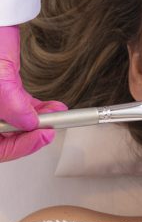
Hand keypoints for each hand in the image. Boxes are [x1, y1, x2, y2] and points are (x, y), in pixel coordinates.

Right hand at [0, 25, 66, 161]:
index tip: (42, 135)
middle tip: (50, 128)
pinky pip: (16, 109)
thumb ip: (12, 104)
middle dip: (29, 135)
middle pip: (3, 138)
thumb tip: (30, 124)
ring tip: (56, 114)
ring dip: (36, 122)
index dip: (18, 147)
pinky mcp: (3, 90)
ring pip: (13, 125)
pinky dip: (34, 110)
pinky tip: (49, 108)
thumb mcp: (0, 74)